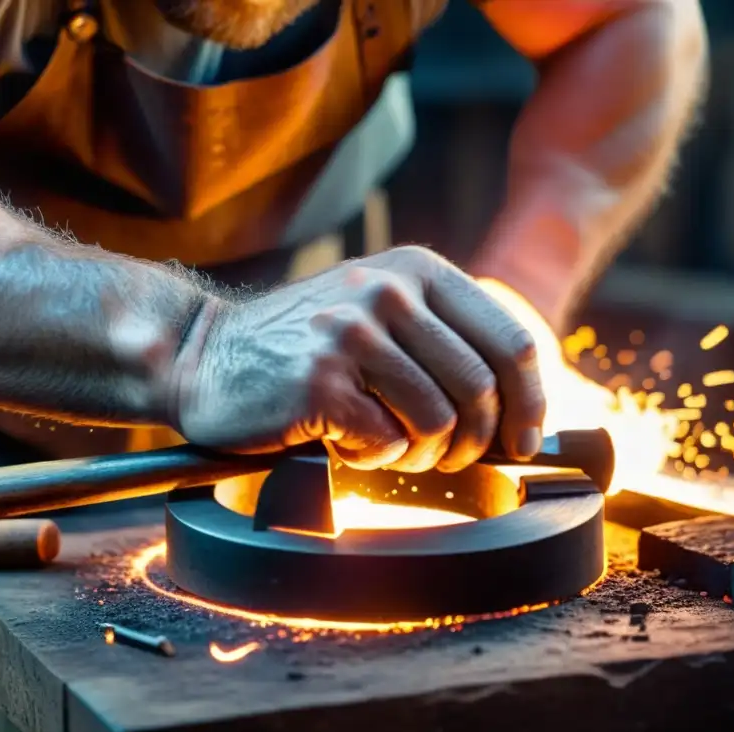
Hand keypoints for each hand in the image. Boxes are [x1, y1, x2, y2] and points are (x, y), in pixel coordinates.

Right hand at [175, 246, 546, 472]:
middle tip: (447, 458)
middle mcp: (386, 293)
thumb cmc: (301, 349)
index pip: (510, 341)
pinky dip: (373, 456)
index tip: (524, 441)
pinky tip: (344, 439)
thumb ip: (442, 341)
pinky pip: (385, 442)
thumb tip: (516, 412)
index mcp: (415, 270)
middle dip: (474, 442)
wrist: (204, 355)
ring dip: (420, 453)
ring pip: (437, 421)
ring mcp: (350, 334)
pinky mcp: (319, 382)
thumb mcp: (377, 314)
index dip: (530, 403)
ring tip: (387, 445)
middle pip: (480, 389)